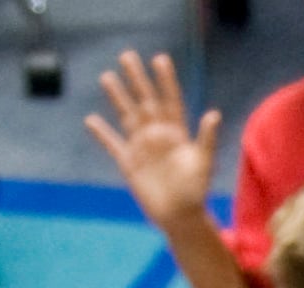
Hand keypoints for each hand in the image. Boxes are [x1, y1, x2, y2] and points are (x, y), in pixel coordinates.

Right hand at [87, 51, 221, 232]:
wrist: (180, 216)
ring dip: (117, 97)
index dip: (165, 80)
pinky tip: (91, 119)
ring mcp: (142, 147)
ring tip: (106, 76)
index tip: (159, 59)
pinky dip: (102, 133)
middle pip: (145, 101)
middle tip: (127, 55)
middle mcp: (158, 135)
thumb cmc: (196, 190)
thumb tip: (213, 114)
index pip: (170, 99)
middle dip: (136, 79)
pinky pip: (112, 144)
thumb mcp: (203, 163)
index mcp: (177, 132)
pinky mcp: (129, 163)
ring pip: (127, 116)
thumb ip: (206, 138)